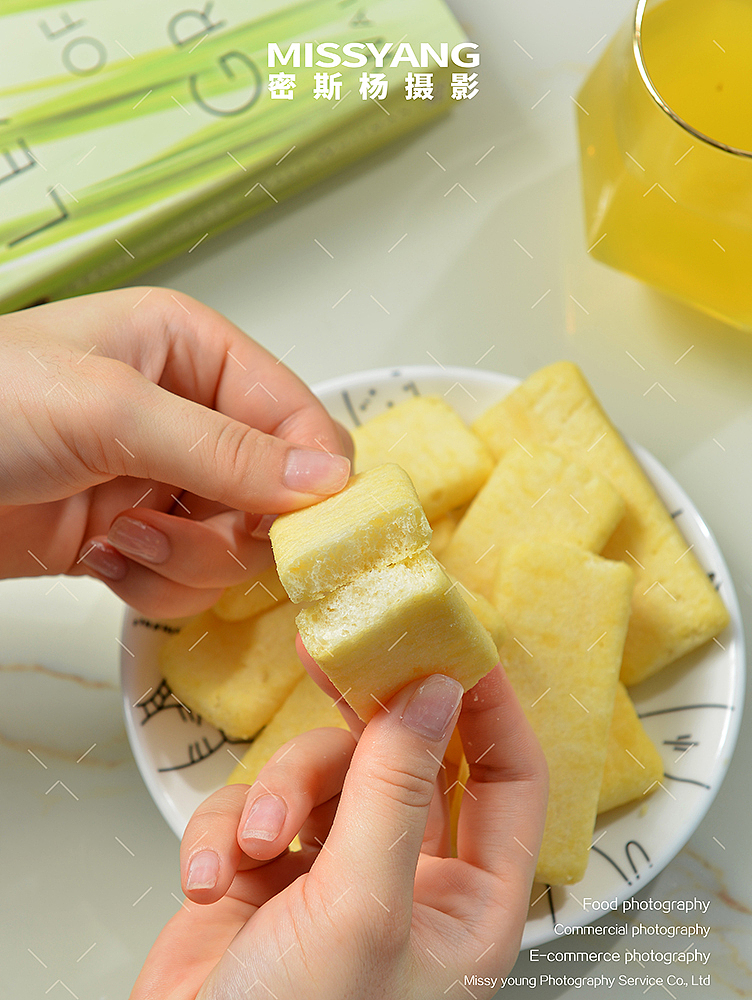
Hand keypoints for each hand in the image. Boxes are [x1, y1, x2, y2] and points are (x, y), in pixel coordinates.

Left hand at [0, 288, 349, 616]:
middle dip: (230, 530)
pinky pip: (188, 578)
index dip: (313, 477)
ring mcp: (163, 480)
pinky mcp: (136, 535)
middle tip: (170, 528)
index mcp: (195, 353)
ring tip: (119, 538)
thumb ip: (225, 450)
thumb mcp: (110, 411)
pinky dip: (152, 584)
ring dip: (183, 561)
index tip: (307, 529)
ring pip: (234, 547)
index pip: (299, 418)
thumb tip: (327, 480)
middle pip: (276, 497)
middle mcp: (189, 416)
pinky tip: (100, 558)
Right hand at [130, 665, 547, 999]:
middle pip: (403, 759)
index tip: (453, 647)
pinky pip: (252, 808)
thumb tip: (437, 690)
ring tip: (253, 844)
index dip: (488, 710)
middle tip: (337, 658)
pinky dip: (223, 832)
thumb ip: (398, 788)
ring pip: (321, 774)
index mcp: (467, 902)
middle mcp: (408, 880)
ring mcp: (332, 874)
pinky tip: (209, 880)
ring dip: (278, 794)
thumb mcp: (362, 905)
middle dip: (365, 718)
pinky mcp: (262, 874)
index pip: (507, 781)